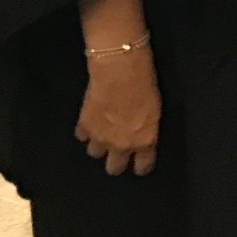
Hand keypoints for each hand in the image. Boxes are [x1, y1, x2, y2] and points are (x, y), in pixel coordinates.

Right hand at [75, 46, 160, 174]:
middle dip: (116, 160)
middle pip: (114, 168)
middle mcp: (121, 145)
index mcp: (144, 141)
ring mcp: (100, 137)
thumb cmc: (145, 81)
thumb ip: (147, 129)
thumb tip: (142, 134)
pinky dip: (86, 130)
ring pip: (95, 154)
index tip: (140, 161)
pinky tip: (91, 120)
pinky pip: (82, 137)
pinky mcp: (84, 126)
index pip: (143, 167)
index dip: (141, 164)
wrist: (119, 68)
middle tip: (118, 149)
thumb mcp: (155, 109)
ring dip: (99, 144)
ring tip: (103, 132)